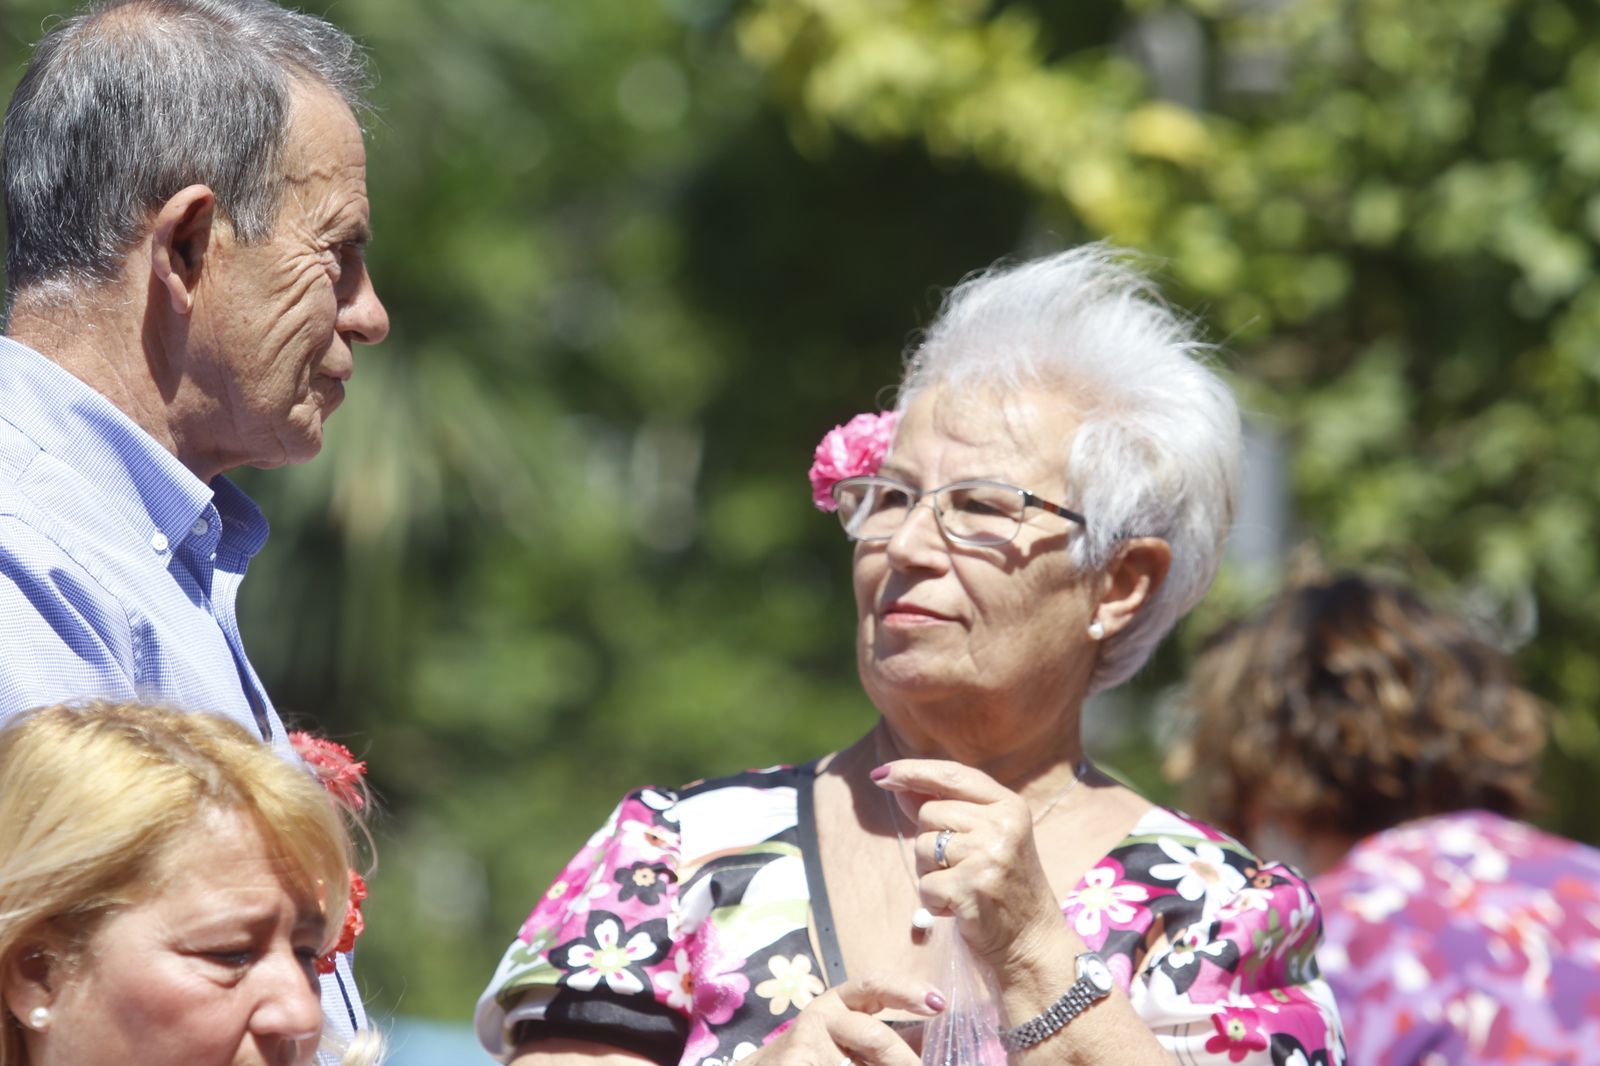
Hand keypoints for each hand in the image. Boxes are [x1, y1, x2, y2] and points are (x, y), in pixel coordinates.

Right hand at [744, 973, 943, 1065]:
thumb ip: (883, 1045)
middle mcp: (823, 1014)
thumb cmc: (816, 1056)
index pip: (876, 984)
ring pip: (861, 1058)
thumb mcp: (851, 1042)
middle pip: (875, 1036)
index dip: (908, 991)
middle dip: (904, 1062)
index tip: (939, 1004)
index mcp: (841, 1003)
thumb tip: (927, 1048)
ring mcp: (806, 1042)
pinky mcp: (796, 1061)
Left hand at [873, 759, 1071, 972]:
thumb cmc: (1003, 885)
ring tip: (961, 887)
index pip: (952, 775)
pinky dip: (933, 902)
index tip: (882, 774)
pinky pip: (925, 885)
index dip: (913, 771)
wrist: (1031, 940)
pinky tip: (959, 908)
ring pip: (922, 847)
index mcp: (1008, 805)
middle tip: (958, 868)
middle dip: (929, 842)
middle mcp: (1002, 825)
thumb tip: (899, 785)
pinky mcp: (973, 888)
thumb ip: (945, 810)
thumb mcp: (985, 838)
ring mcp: (989, 855)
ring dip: (930, 873)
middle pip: (928, 813)